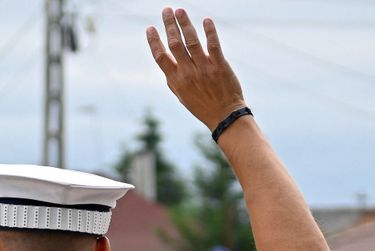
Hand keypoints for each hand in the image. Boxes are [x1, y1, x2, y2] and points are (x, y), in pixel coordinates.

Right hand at [146, 7, 244, 131]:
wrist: (224, 115)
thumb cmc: (202, 105)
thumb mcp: (182, 96)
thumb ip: (173, 79)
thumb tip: (166, 64)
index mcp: (176, 80)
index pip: (160, 57)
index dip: (154, 41)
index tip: (150, 28)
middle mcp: (187, 73)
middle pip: (174, 44)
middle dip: (169, 25)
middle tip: (166, 10)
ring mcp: (203, 68)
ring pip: (191, 41)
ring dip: (185, 24)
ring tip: (180, 10)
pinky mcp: (219, 65)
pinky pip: (213, 45)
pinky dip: (209, 32)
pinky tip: (206, 20)